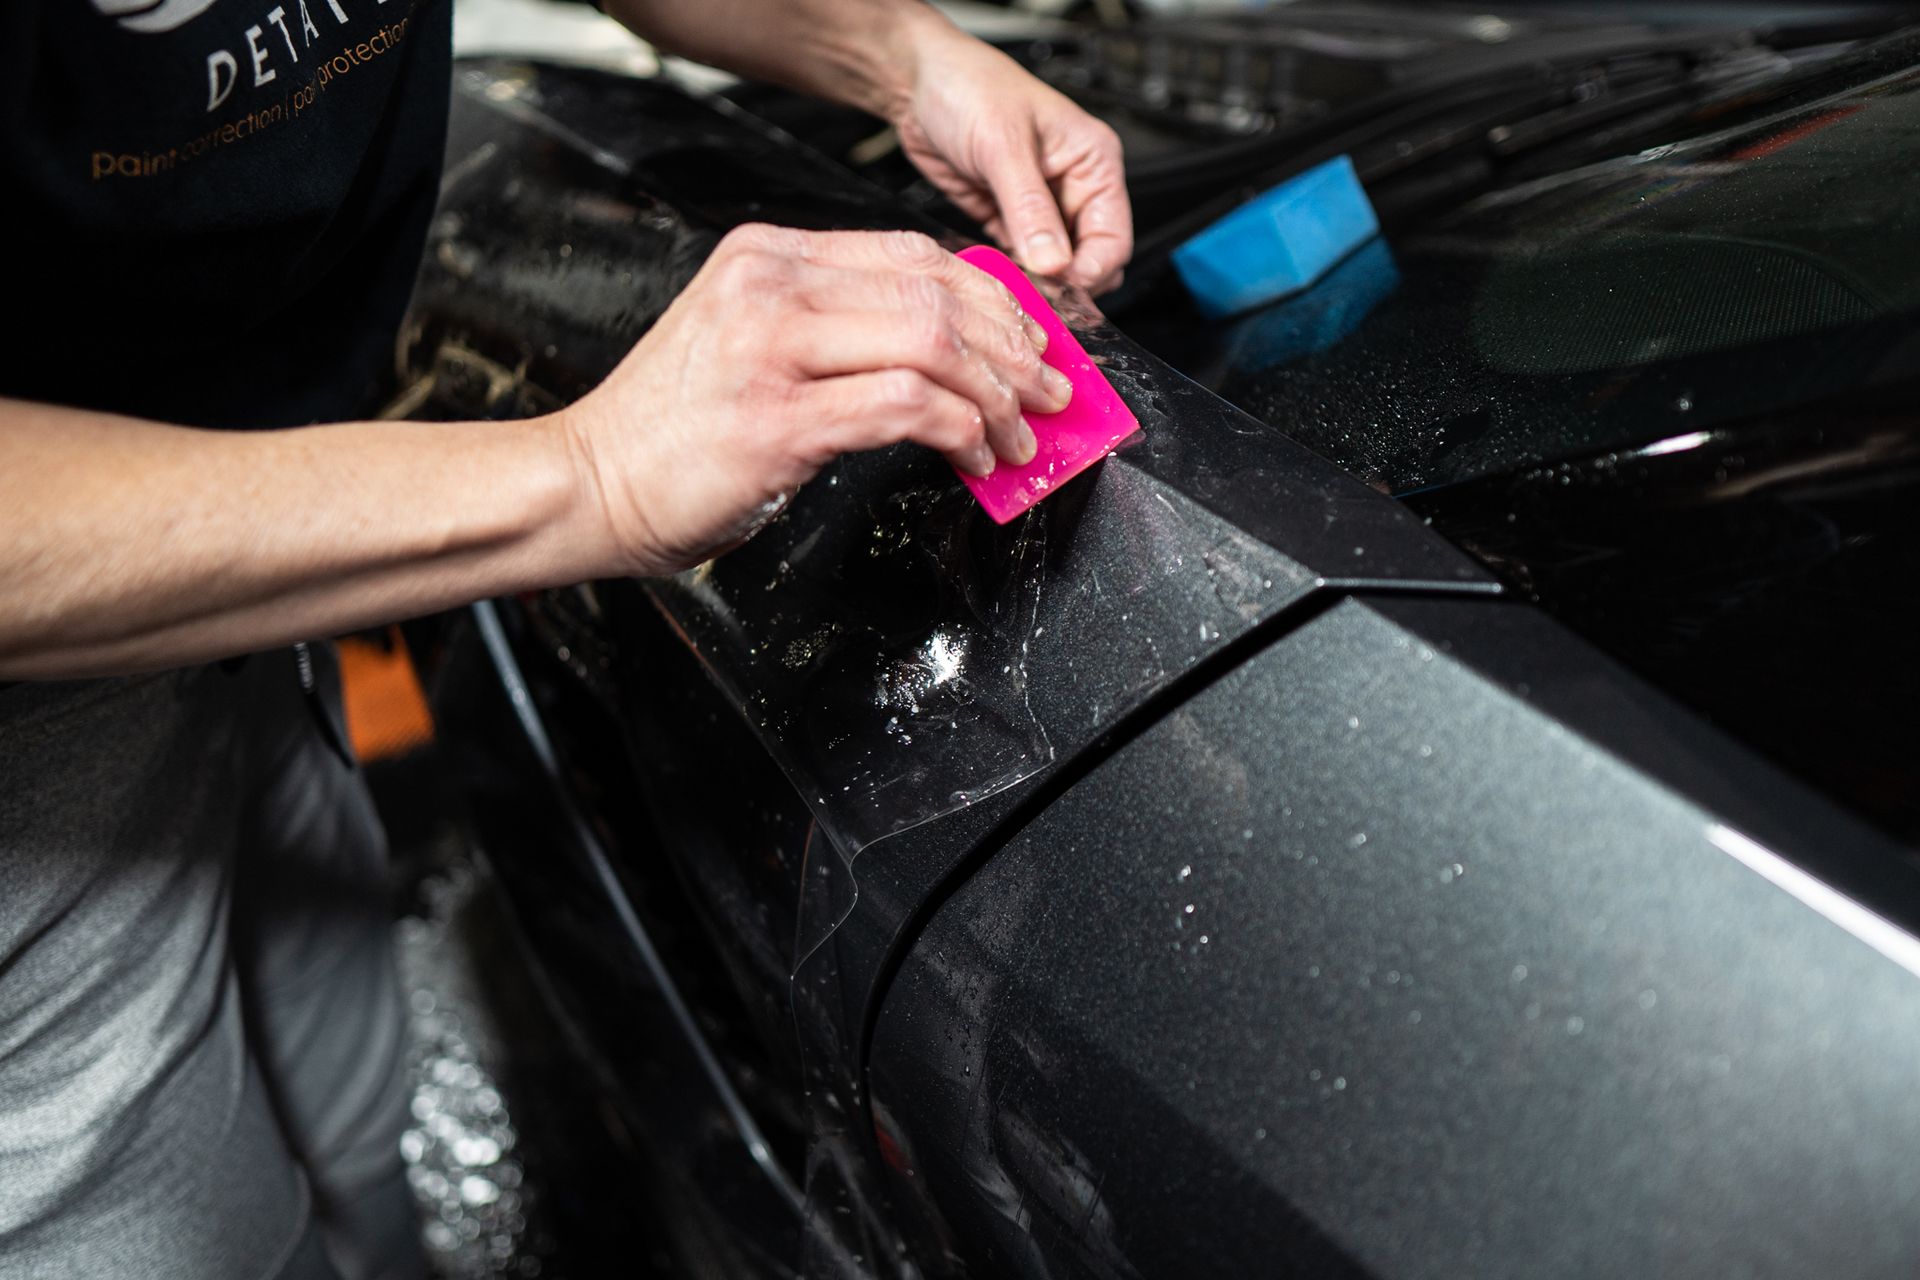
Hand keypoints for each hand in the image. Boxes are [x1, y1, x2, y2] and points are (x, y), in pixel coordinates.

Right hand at [558, 225, 1072, 575]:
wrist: (587, 482)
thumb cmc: (670, 431)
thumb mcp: (749, 343)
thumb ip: (832, 329)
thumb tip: (943, 356)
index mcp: (767, 258)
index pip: (913, 255)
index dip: (990, 299)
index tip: (1028, 341)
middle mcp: (772, 287)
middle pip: (936, 293)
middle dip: (1013, 348)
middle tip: (1046, 392)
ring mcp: (775, 349)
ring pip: (934, 344)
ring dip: (997, 397)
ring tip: (1019, 436)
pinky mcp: (782, 419)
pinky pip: (908, 408)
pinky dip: (962, 432)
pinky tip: (974, 457)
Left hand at [889, 14, 1130, 293]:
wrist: (917, 83)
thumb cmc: (968, 88)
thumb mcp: (1003, 146)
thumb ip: (1029, 208)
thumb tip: (1054, 263)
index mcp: (1092, 162)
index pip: (1113, 238)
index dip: (1091, 271)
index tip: (1057, 288)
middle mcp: (1073, 186)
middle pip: (1089, 259)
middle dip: (1064, 283)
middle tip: (1033, 296)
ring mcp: (1041, 206)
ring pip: (1055, 266)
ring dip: (1036, 283)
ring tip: (1011, 287)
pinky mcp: (1009, 219)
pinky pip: (1021, 261)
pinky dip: (1012, 275)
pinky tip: (995, 276)